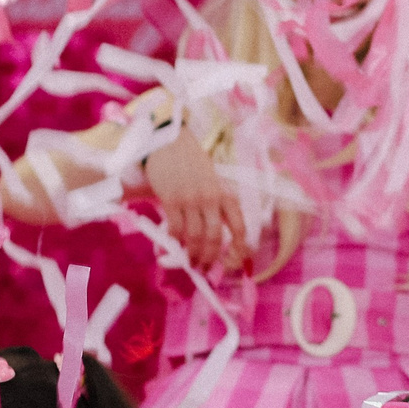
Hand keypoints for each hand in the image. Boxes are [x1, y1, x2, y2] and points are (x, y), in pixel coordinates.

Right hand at [140, 131, 247, 270]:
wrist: (168, 140)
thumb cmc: (189, 160)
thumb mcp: (210, 178)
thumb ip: (213, 201)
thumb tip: (211, 232)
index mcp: (223, 193)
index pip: (238, 225)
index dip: (240, 246)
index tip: (237, 259)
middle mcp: (210, 198)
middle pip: (214, 237)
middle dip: (210, 257)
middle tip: (204, 268)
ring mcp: (190, 199)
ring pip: (194, 237)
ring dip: (192, 254)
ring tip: (189, 262)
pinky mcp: (171, 200)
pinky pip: (174, 229)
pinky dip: (173, 241)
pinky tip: (170, 245)